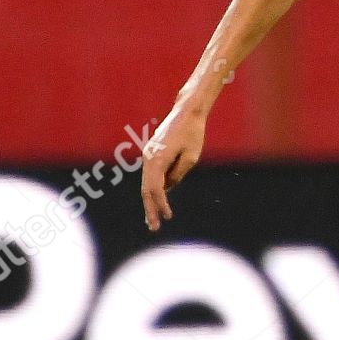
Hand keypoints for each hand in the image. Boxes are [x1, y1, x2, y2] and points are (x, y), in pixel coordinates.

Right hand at [141, 105, 207, 230]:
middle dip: (150, 209)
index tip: (168, 217)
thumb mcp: (191, 156)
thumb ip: (178, 174)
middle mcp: (148, 157)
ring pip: (146, 183)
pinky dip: (152, 189)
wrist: (187, 112)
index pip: (155, 188)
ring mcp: (148, 154)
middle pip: (146, 189)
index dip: (160, 205)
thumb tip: (168, 187)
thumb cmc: (193, 133)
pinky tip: (158, 202)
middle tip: (154, 227)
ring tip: (153, 220)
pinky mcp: (152, 153)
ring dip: (150, 201)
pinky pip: (150, 175)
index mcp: (157, 159)